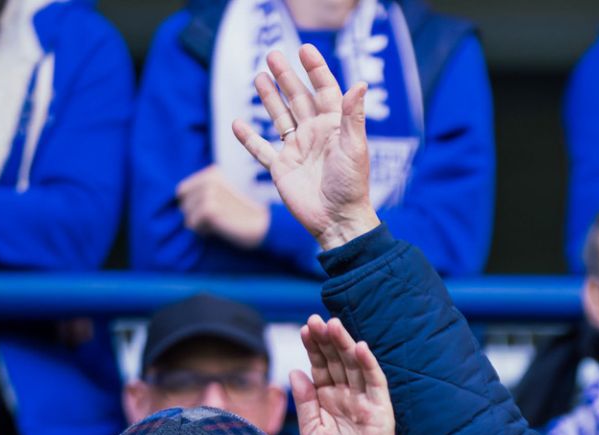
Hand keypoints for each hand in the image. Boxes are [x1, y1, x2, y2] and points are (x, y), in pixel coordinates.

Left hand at [176, 165, 271, 249]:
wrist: (267, 227)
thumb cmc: (247, 217)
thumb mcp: (226, 197)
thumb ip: (206, 194)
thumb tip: (181, 204)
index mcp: (214, 173)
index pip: (182, 191)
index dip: (191, 206)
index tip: (212, 214)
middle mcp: (211, 179)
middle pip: (182, 203)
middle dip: (194, 216)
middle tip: (217, 221)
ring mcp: (210, 192)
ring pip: (187, 214)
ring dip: (199, 225)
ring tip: (219, 225)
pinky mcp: (209, 208)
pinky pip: (192, 224)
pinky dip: (202, 231)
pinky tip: (218, 230)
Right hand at [232, 45, 379, 250]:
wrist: (338, 220)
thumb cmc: (351, 185)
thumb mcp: (355, 148)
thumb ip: (353, 116)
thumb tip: (361, 84)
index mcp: (333, 126)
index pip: (324, 91)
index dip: (316, 70)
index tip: (305, 50)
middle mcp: (314, 134)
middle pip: (298, 98)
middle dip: (286, 77)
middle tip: (273, 55)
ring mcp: (296, 150)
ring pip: (280, 117)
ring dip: (269, 98)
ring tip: (259, 76)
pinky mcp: (281, 168)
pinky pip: (261, 150)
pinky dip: (249, 138)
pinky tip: (237, 123)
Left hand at [293, 315, 402, 434]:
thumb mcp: (311, 432)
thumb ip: (304, 403)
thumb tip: (295, 372)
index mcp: (327, 397)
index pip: (320, 365)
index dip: (313, 347)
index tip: (304, 329)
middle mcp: (346, 393)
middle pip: (336, 359)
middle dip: (327, 340)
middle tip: (316, 320)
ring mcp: (364, 398)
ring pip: (354, 365)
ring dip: (345, 344)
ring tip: (334, 325)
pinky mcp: (381, 408)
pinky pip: (376, 382)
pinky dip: (369, 364)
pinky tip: (360, 347)